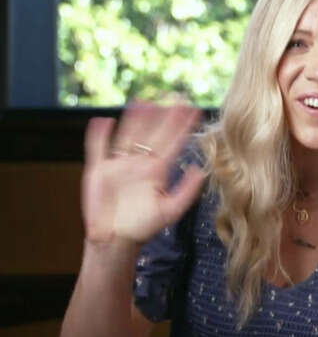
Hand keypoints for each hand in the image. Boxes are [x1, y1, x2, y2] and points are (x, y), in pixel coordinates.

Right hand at [82, 101, 206, 246]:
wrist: (116, 240)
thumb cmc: (143, 227)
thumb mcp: (171, 211)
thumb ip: (187, 191)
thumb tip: (200, 170)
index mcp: (157, 170)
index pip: (172, 142)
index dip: (182, 126)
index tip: (194, 109)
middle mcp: (139, 163)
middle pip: (152, 133)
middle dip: (163, 115)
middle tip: (175, 95)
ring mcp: (119, 165)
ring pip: (127, 135)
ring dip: (135, 119)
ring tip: (145, 101)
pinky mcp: (98, 171)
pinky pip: (98, 149)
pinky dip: (99, 136)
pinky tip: (104, 121)